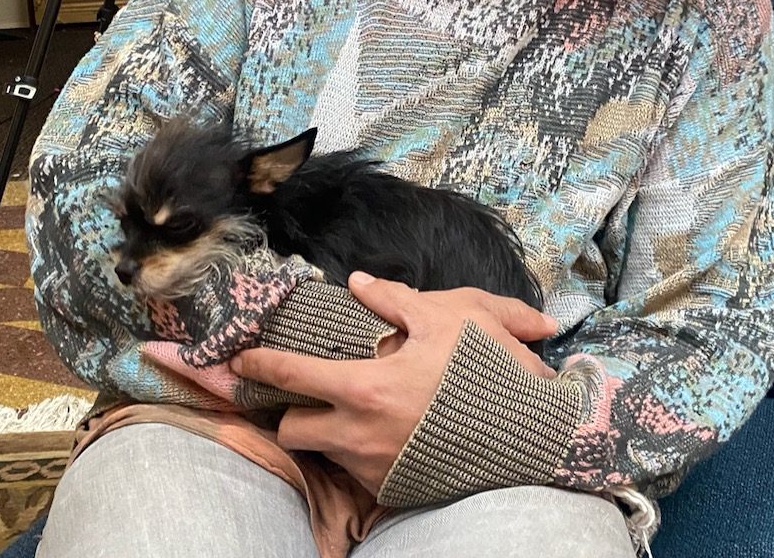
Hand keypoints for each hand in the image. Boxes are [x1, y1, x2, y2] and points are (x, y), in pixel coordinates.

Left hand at [229, 272, 557, 495]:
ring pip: (323, 454)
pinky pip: (359, 473)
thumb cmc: (489, 370)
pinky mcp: (396, 490)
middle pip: (291, 429)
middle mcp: (360, 434)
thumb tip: (358, 284)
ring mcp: (377, 467)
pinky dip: (363, 453)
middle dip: (290, 412)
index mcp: (364, 386)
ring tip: (351, 412)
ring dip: (327, 433)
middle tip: (308, 393)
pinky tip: (386, 433)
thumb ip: (396, 298)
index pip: (290, 374)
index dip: (257, 364)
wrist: (534, 435)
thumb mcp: (450, 317)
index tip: (239, 360)